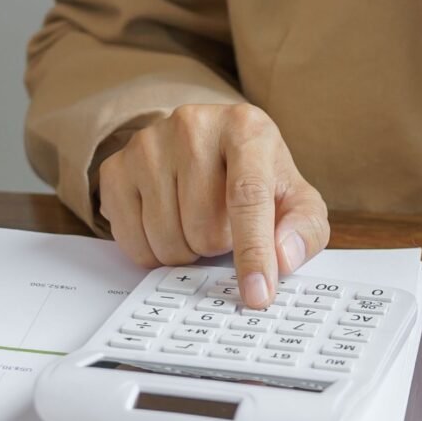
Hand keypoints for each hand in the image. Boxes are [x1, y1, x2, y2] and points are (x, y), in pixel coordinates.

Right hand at [98, 103, 329, 307]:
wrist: (209, 146)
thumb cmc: (257, 176)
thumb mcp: (295, 199)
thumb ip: (305, 229)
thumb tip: (284, 258)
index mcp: (246, 128)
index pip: (247, 196)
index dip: (254, 252)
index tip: (258, 294)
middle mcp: (193, 125)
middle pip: (204, 228)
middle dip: (219, 245)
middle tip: (225, 224)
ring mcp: (148, 144)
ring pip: (167, 240)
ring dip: (189, 250)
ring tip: (198, 220)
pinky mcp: (116, 167)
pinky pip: (133, 243)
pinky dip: (156, 251)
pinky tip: (171, 223)